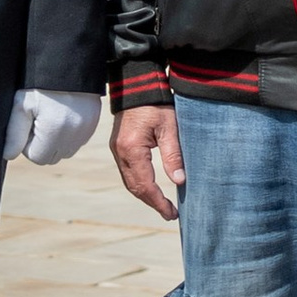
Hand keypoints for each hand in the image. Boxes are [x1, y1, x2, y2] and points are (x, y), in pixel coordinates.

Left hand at [5, 89, 102, 167]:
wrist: (66, 58)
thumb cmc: (40, 80)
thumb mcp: (21, 104)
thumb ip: (13, 134)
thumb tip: (8, 156)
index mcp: (54, 131)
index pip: (36, 157)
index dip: (27, 143)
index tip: (27, 123)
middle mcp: (74, 135)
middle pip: (51, 157)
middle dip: (41, 143)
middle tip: (37, 118)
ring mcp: (86, 130)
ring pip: (65, 151)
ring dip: (55, 140)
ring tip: (49, 115)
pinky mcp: (93, 123)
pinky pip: (77, 140)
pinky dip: (68, 133)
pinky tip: (62, 113)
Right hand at [110, 102, 184, 219]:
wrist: (138, 83)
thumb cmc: (156, 103)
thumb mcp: (169, 128)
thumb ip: (173, 155)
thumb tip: (179, 181)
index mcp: (132, 150)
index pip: (145, 186)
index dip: (159, 202)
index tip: (173, 213)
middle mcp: (120, 153)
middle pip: (134, 187)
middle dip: (152, 202)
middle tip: (170, 213)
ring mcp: (116, 149)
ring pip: (129, 181)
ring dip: (145, 195)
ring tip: (162, 204)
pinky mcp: (118, 146)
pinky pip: (127, 172)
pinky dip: (139, 183)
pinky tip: (151, 187)